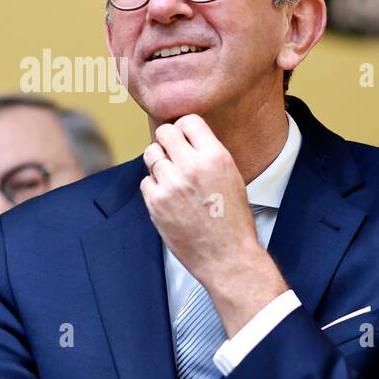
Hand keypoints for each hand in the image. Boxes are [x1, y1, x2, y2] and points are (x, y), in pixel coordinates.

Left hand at [141, 115, 285, 336]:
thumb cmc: (233, 220)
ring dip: (159, 162)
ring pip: (151, 154)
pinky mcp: (156, 202)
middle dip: (168, 141)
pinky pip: (146, 181)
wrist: (228, 257)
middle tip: (174, 155)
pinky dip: (154, 187)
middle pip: (165, 132)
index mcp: (216, 157)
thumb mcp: (232, 178)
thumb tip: (186, 137)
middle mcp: (192, 166)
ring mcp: (171, 184)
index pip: (189, 120)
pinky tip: (170, 199)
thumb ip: (209, 155)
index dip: (185, 129)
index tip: (185, 139)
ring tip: (172, 178)